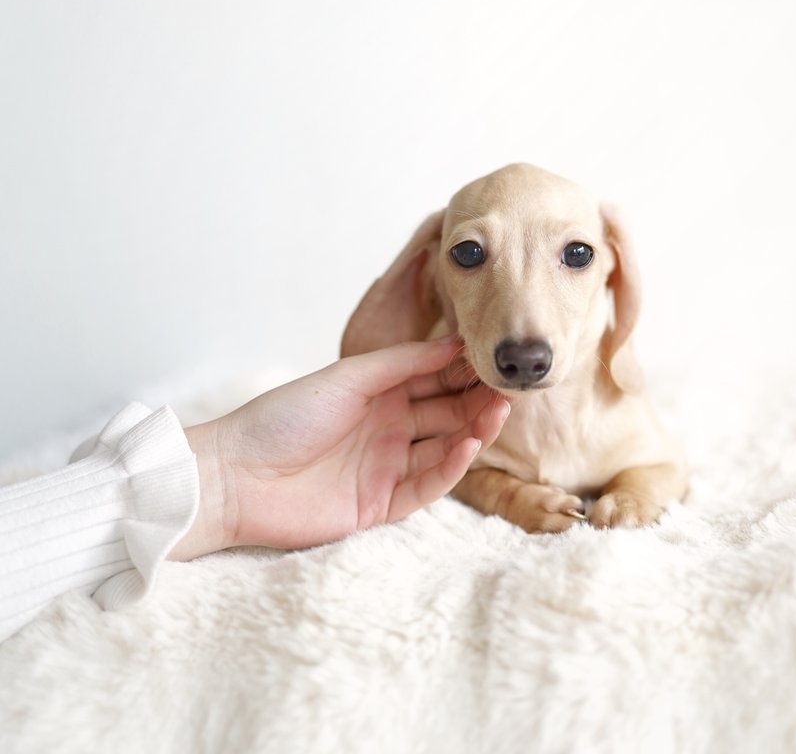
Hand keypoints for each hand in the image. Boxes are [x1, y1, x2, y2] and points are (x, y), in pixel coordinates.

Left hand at [170, 337, 507, 559]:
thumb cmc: (283, 417)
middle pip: (446, 413)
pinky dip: (451, 468)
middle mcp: (388, 428)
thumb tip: (454, 342)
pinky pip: (427, 486)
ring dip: (473, 431)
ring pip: (444, 448)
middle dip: (477, 399)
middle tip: (508, 387)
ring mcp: (386, 467)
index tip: (493, 356)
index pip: (434, 379)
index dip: (464, 369)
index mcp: (379, 394)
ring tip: (498, 413)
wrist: (235, 476)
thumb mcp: (348, 377)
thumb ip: (402, 362)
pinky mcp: (381, 505)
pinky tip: (468, 446)